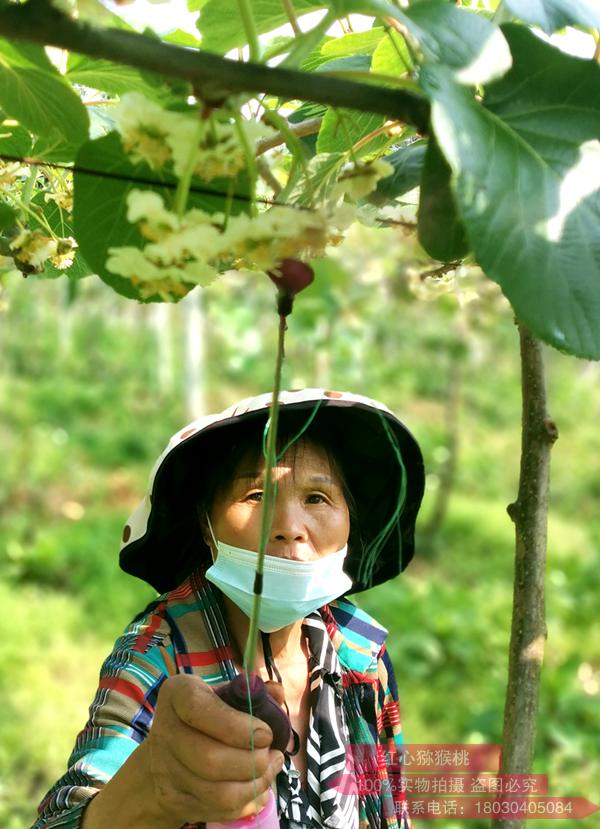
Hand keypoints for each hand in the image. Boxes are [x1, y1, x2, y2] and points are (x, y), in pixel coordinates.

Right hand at [147, 674, 284, 824]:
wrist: (168, 750)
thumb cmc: (207, 714)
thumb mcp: (224, 693)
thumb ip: (253, 691)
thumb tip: (277, 692)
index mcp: (177, 694)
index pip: (198, 709)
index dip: (236, 726)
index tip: (265, 733)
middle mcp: (164, 731)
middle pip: (209, 759)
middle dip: (252, 761)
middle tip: (272, 754)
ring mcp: (165, 771)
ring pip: (217, 793)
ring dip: (254, 785)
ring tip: (270, 769)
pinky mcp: (174, 801)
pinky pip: (218, 811)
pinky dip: (246, 802)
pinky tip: (257, 787)